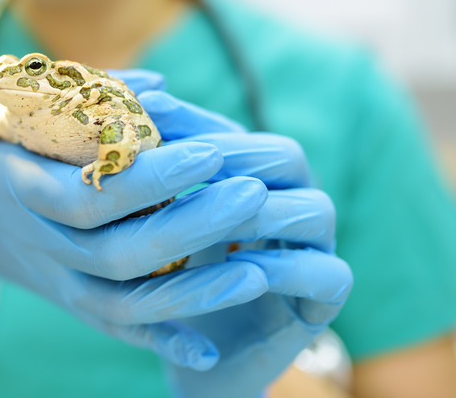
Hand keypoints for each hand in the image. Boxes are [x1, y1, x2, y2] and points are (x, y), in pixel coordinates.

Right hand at [0, 95, 271, 368]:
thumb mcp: (18, 109)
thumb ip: (84, 97)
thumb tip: (159, 91)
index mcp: (20, 185)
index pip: (90, 194)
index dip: (152, 179)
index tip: (211, 151)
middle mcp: (37, 242)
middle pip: (117, 253)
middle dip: (191, 226)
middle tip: (253, 193)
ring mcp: (53, 281)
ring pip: (120, 304)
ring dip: (191, 292)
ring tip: (257, 268)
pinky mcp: (69, 304)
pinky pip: (114, 331)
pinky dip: (160, 342)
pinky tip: (209, 353)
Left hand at [138, 91, 352, 397]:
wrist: (190, 352)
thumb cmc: (167, 279)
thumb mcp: (151, 223)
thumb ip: (147, 173)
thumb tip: (132, 106)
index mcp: (250, 178)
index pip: (233, 132)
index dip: (194, 121)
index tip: (150, 113)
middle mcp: (289, 203)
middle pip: (285, 156)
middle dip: (237, 156)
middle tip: (191, 162)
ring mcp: (314, 249)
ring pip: (314, 209)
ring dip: (262, 210)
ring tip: (214, 213)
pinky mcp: (325, 299)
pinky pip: (324, 274)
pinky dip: (283, 268)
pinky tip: (238, 266)